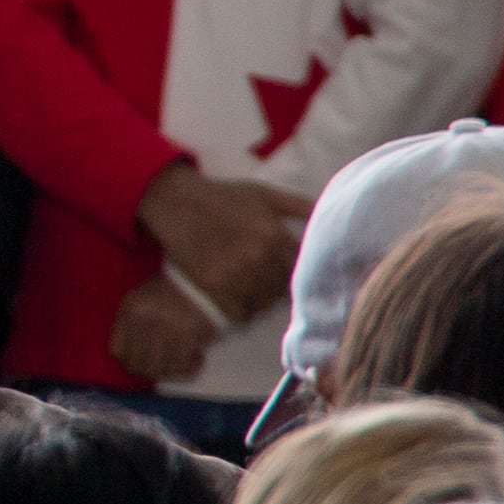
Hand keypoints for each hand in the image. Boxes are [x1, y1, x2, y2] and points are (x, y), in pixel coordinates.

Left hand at [109, 272, 221, 388]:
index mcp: (129, 311)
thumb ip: (133, 324)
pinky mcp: (186, 339)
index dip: (130, 360)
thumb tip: (134, 351)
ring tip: (180, 362)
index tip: (142, 360)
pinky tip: (195, 359)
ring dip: (169, 371)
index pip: (117, 351)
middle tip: (163, 366)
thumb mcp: (143, 298)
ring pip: (157, 369)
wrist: (206, 279)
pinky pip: (180, 366)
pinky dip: (187, 368)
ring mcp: (163, 333)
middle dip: (149, 370)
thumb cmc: (174, 286)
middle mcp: (142, 324)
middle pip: (136, 365)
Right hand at [137, 161, 313, 317]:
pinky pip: (239, 311)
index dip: (302, 273)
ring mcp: (234, 273)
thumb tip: (328, 217)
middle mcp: (258, 256)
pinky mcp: (212, 284)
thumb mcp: (264, 193)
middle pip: (284, 289)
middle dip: (281, 288)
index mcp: (275, 235)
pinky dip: (242, 309)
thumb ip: (299, 205)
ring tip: (256, 291)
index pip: (302, 268)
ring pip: (263, 302)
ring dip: (263, 301)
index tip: (293, 272)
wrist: (174, 199)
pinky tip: (239, 298)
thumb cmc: (223, 195)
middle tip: (272, 283)